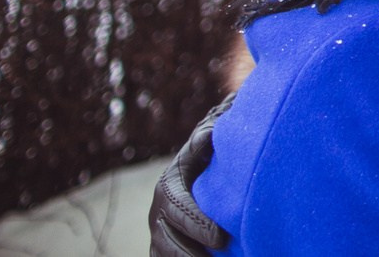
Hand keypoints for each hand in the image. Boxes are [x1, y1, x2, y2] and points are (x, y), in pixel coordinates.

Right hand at [149, 93, 232, 255]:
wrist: (197, 172)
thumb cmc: (207, 159)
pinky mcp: (162, 250)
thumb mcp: (204, 147)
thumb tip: (210, 134)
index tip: (221, 238)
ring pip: (164, 255)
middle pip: (168, 241)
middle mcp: (157, 214)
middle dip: (191, 254)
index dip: (198, 225)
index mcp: (168, 187)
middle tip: (219, 256)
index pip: (179, 209)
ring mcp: (158, 235)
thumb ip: (205, 141)